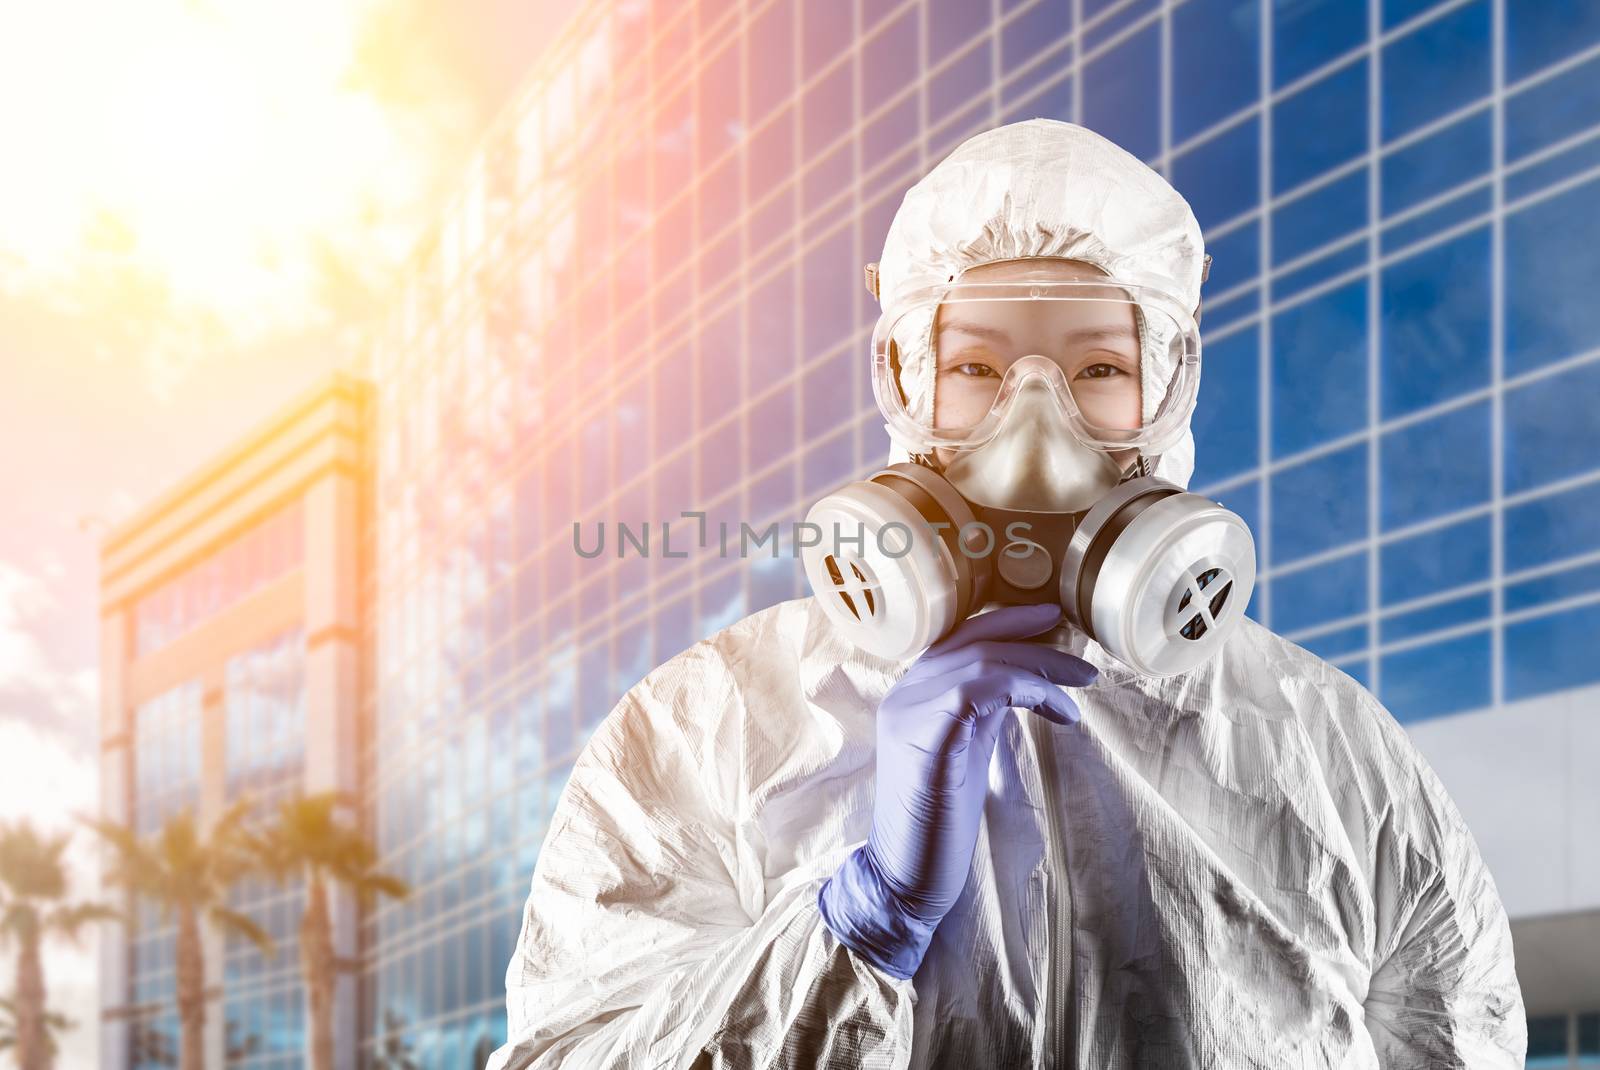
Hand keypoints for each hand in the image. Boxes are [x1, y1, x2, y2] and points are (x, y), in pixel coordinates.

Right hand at [818, 603, 1097, 978]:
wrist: (907, 878)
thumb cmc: (939, 821)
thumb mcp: (967, 751)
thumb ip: (984, 710)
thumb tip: (1023, 678)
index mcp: (911, 694)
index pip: (958, 638)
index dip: (1005, 621)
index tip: (1050, 616)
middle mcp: (903, 695)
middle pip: (972, 642)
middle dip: (1032, 638)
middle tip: (1081, 654)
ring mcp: (909, 715)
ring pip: (980, 662)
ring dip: (1040, 669)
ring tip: (1082, 686)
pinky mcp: (926, 742)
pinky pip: (977, 692)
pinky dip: (1027, 693)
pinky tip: (1061, 713)